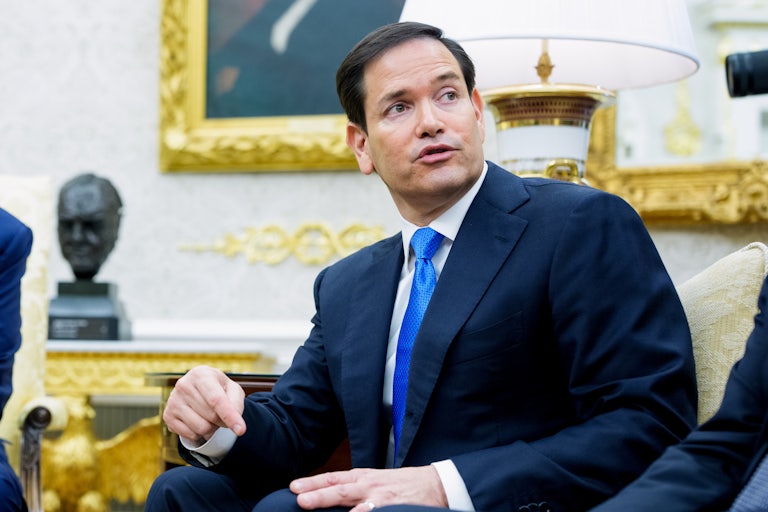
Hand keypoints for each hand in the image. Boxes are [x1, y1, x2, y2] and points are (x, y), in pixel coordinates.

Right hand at [163, 365, 245, 441]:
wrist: (199, 389)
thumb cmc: (219, 389)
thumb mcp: (233, 390)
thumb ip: (236, 403)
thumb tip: (235, 422)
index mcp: (201, 374)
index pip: (216, 400)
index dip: (230, 416)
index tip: (241, 430)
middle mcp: (184, 385)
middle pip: (211, 416)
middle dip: (222, 420)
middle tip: (221, 412)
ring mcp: (173, 400)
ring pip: (201, 428)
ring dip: (211, 428)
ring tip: (209, 416)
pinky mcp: (167, 415)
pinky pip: (190, 435)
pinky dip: (199, 433)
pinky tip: (198, 420)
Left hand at [289, 466, 447, 510]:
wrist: (438, 484)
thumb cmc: (405, 483)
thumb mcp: (378, 480)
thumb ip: (356, 488)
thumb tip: (330, 495)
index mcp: (364, 477)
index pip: (334, 478)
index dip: (314, 483)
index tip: (294, 488)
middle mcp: (370, 486)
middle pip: (340, 490)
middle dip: (318, 495)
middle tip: (299, 500)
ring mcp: (382, 499)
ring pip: (355, 507)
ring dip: (338, 510)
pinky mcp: (394, 510)